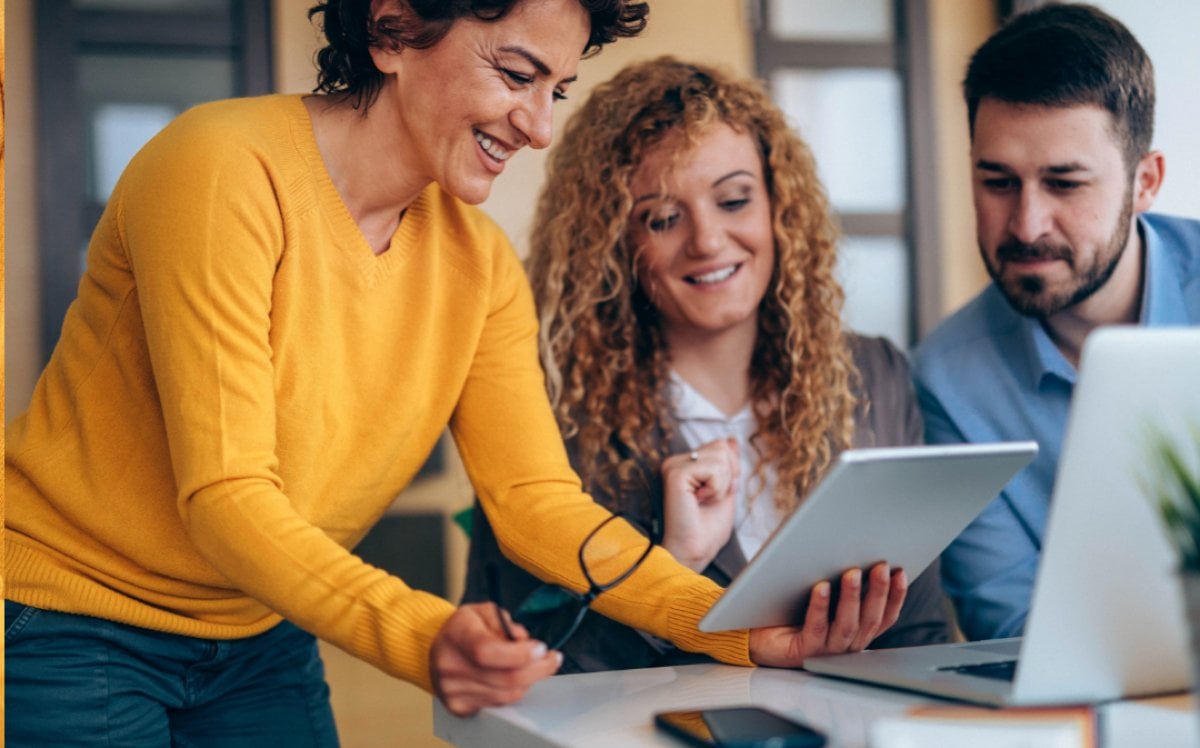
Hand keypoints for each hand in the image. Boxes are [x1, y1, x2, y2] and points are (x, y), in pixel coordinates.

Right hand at [429, 602, 561, 716]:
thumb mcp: (482, 611)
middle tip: (551, 659)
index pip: (488, 651)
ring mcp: (452, 690)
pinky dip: (513, 692)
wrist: (437, 649)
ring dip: (529, 681)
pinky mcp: (458, 707)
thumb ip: (504, 621)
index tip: (541, 648)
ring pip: (507, 695)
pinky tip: (516, 679)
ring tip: (535, 666)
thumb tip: (523, 640)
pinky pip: (498, 705)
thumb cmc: (464, 629)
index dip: (520, 653)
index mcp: (456, 635)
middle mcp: (450, 665)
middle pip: (505, 678)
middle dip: (538, 669)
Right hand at [660, 437, 739, 570]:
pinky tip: (699, 501)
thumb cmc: (706, 530)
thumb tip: (732, 440)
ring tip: (704, 501)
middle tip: (709, 499)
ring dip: (722, 484)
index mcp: (685, 465)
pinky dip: (716, 488)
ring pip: (721, 456)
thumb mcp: (725, 490)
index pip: (720, 446)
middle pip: (722, 447)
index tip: (715, 495)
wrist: (694, 552)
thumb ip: (727, 465)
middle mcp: (676, 462)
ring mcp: (673, 466)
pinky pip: (714, 468)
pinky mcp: (675, 474)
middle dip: (727, 476)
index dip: (730, 471)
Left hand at [747, 562, 907, 666]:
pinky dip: (820, 607)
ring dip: (852, 598)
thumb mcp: (822, 593)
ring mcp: (826, 650)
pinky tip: (821, 587)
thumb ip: (841, 581)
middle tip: (881, 566)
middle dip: (878, 592)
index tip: (901, 571)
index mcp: (855, 631)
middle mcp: (845, 644)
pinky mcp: (803, 651)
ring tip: (852, 572)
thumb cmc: (790, 608)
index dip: (895, 596)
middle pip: (870, 620)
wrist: (756, 633)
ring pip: (847, 626)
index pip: (884, 617)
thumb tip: (857, 549)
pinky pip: (815, 628)